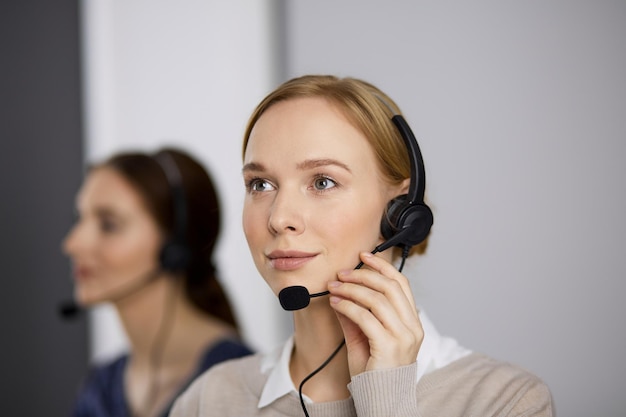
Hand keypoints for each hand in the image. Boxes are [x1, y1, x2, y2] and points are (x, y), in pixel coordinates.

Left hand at [328, 251, 422, 376]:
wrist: (380, 402)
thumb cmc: (373, 374)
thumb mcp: (362, 338)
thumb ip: (354, 315)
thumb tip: (340, 292)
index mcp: (412, 323)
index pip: (401, 284)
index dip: (382, 266)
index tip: (363, 256)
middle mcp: (412, 328)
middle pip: (389, 286)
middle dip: (363, 275)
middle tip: (342, 274)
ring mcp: (404, 337)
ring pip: (377, 299)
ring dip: (352, 289)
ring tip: (334, 288)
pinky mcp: (389, 346)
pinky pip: (365, 317)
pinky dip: (348, 306)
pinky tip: (336, 304)